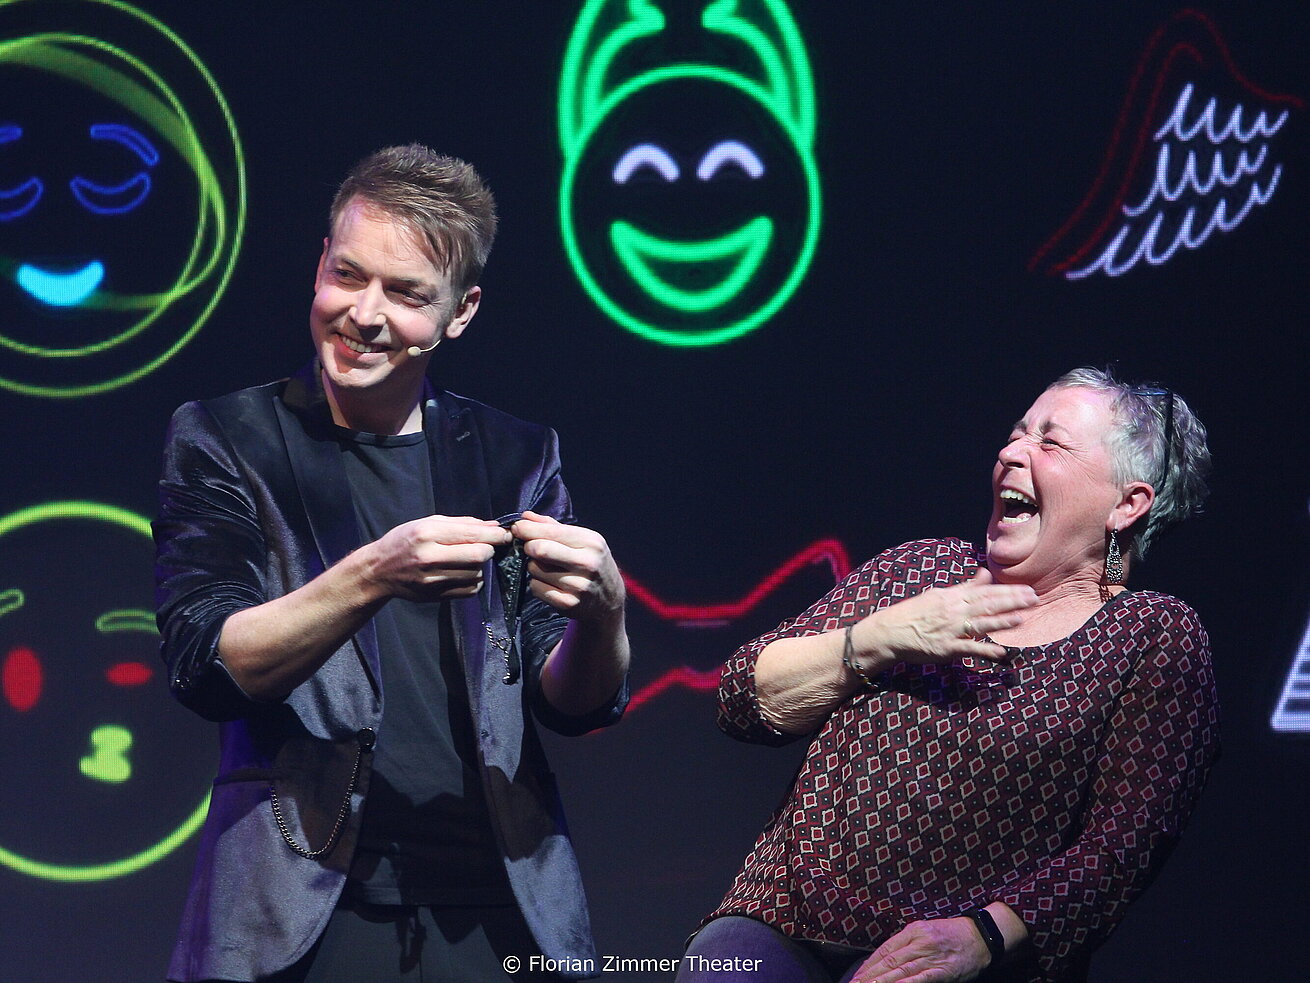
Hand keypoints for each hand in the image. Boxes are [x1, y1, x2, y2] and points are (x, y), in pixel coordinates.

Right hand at [365, 515, 510, 600]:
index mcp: (427, 533)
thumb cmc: (403, 541)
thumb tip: (492, 525)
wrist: (378, 571)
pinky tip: (464, 573)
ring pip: (476, 573)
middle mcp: (429, 557)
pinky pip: (470, 590)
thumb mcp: (426, 523)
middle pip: (478, 555)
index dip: (495, 534)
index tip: (505, 534)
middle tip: (488, 546)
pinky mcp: (436, 596)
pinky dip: (474, 581)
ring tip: (469, 559)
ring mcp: (433, 579)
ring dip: (480, 566)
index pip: (472, 534)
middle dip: (490, 549)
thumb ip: (461, 524)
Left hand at [511, 511, 624, 621]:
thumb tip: (526, 516)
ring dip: (534, 567)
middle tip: (530, 549)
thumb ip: (553, 526)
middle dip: (528, 547)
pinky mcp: (568, 603)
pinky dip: (537, 584)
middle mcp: (587, 563)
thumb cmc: (591, 563)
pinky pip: (536, 588)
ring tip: (548, 569)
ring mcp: (578, 585)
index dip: (527, 529)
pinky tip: (550, 584)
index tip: (517, 528)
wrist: (609, 599)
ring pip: (534, 569)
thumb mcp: (582, 540)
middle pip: (540, 549)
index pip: (550, 531)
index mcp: (591, 542)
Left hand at [848, 918, 989, 982]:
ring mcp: (930, 956)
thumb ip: (906, 944)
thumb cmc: (952, 935)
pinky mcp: (943, 971)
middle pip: (888, 961)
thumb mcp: (925, 931)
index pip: (884, 950)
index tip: (857, 976)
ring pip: (900, 970)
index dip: (869, 965)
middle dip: (869, 975)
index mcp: (912, 930)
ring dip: (881, 981)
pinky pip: (921, 978)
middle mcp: (919, 942)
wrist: (980, 936)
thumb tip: (884, 960)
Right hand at [854, 568, 1035, 671]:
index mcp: (952, 597)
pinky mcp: (946, 648)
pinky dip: (985, 650)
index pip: (985, 591)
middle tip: (1033, 599)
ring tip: (1021, 619)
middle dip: (1012, 601)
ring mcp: (951, 630)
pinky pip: (969, 648)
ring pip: (981, 624)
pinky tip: (1002, 652)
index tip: (1027, 588)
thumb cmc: (915, 613)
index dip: (1007, 590)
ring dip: (1002, 622)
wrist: (891, 632)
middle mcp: (954, 611)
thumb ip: (965, 587)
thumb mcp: (939, 595)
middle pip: (987, 604)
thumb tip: (985, 574)